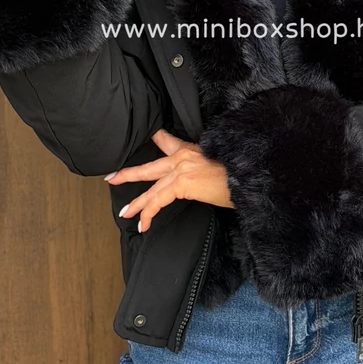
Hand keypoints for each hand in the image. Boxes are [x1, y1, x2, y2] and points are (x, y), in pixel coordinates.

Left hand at [105, 128, 233, 231]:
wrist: (249, 179)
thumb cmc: (238, 177)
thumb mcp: (217, 167)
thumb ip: (200, 170)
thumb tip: (196, 182)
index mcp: (192, 150)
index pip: (167, 140)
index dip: (153, 139)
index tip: (142, 139)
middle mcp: (184, 156)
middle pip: (149, 166)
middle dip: (129, 174)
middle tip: (112, 178)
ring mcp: (181, 168)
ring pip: (151, 187)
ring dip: (137, 203)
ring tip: (125, 213)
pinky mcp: (182, 183)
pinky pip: (158, 200)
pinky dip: (149, 213)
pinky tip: (143, 224)